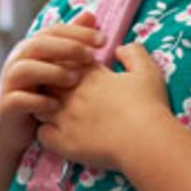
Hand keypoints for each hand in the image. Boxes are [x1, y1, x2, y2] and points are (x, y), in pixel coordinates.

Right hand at [0, 11, 101, 153]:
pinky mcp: (6, 105)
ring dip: (52, 72)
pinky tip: (57, 106)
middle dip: (67, 48)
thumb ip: (72, 41)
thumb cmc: (43, 93)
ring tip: (75, 79)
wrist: (18, 128)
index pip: (55, 30)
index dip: (79, 32)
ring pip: (25, 69)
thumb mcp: (58, 65)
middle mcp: (18, 60)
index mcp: (32, 47)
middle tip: (92, 56)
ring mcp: (10, 82)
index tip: (103, 40)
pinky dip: (38, 101)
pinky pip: (19, 99)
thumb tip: (90, 15)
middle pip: (39, 44)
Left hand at [37, 43, 170, 171]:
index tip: (78, 75)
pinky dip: (47, 133)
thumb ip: (133, 53)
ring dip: (47, 107)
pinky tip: (58, 134)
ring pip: (41, 106)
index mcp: (90, 76)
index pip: (66, 62)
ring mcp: (65, 118)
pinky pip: (42, 134)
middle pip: (49, 81)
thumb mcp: (148, 71)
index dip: (69, 67)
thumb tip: (120, 48)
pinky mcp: (64, 142)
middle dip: (54, 85)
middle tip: (66, 93)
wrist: (146, 140)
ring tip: (60, 114)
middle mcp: (73, 93)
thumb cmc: (149, 105)